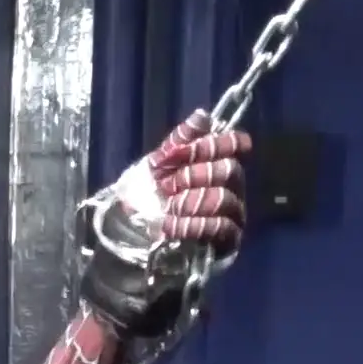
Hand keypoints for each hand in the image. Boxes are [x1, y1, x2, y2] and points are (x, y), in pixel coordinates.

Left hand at [80, 115, 256, 329]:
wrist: (129, 247)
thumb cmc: (141, 205)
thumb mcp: (152, 169)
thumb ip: (178, 142)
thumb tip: (204, 115)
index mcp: (214, 168)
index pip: (233, 147)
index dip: (217, 144)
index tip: (190, 150)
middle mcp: (229, 190)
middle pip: (229, 171)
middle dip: (196, 175)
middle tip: (169, 186)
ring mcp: (231, 218)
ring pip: (224, 199)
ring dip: (191, 202)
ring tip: (168, 210)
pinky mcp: (225, 245)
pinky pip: (222, 228)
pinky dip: (195, 225)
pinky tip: (172, 227)